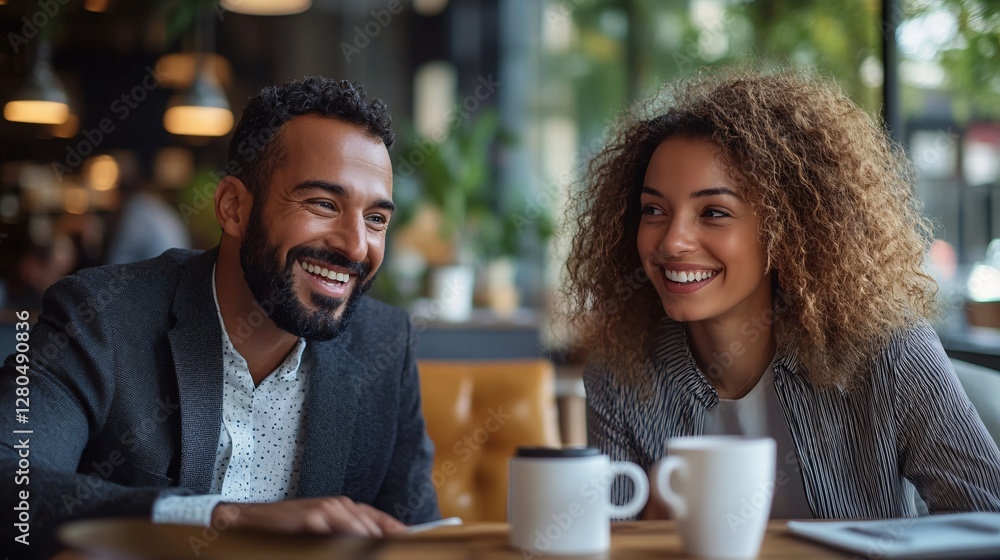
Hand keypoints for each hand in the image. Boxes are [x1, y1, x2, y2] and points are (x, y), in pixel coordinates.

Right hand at [211, 497, 406, 536]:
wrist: (249, 521)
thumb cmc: (285, 528)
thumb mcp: (320, 527)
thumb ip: (346, 531)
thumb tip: (372, 542)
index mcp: (343, 507)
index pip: (378, 519)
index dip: (395, 531)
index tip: (410, 539)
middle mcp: (337, 506)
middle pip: (372, 528)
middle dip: (381, 544)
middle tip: (392, 552)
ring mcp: (324, 511)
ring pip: (358, 532)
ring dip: (366, 545)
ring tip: (377, 551)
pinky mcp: (311, 519)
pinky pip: (336, 536)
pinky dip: (344, 544)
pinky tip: (348, 548)